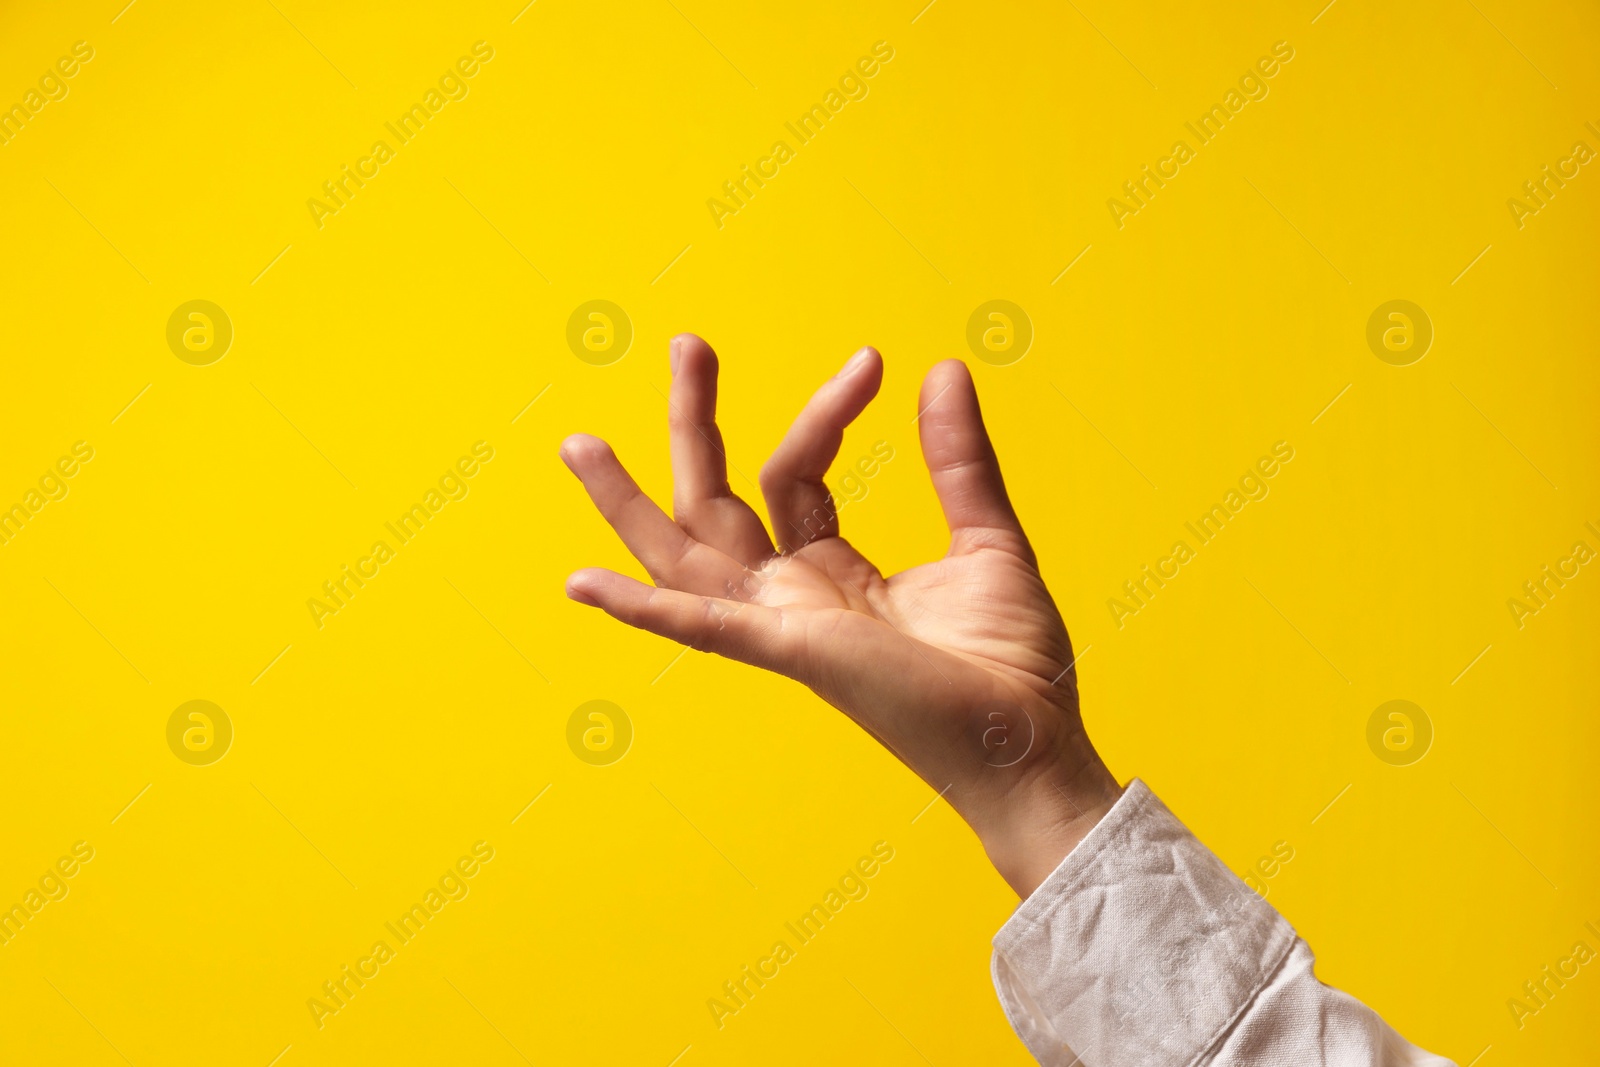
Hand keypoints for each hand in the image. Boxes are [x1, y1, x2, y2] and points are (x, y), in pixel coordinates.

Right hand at [561, 334, 1121, 896]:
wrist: (1034, 748)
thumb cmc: (1011, 667)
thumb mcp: (988, 540)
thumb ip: (958, 460)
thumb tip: (942, 368)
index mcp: (833, 574)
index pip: (797, 472)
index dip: (824, 411)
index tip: (873, 363)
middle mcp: (795, 599)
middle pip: (717, 502)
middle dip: (695, 425)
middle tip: (686, 344)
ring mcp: (786, 627)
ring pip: (684, 558)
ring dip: (627, 506)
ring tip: (578, 445)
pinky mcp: (796, 654)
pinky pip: (703, 627)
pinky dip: (643, 608)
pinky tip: (583, 583)